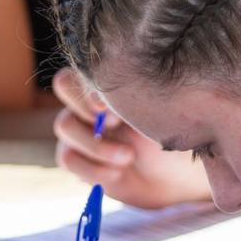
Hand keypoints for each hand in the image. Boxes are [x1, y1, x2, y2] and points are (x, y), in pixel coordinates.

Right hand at [52, 67, 211, 207]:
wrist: (176, 176)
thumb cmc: (177, 136)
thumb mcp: (168, 113)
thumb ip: (147, 96)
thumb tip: (131, 85)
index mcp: (111, 83)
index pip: (84, 65)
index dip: (89, 84)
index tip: (112, 106)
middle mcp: (91, 101)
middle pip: (63, 84)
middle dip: (88, 106)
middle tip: (116, 124)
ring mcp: (81, 130)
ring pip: (64, 126)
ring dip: (96, 145)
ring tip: (129, 157)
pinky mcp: (79, 159)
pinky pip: (68, 158)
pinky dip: (93, 168)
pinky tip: (118, 173)